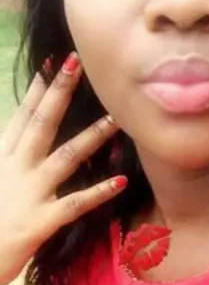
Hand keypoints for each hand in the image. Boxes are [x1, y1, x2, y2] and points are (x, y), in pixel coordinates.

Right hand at [0, 52, 126, 284]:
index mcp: (0, 158)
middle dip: (59, 92)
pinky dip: (99, 192)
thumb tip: (18, 136)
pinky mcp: (41, 220)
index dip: (37, 90)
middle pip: (41, 123)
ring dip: (93, 136)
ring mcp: (29, 192)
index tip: (53, 65)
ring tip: (116, 118)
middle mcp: (15, 168)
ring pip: (66, 156)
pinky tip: (121, 180)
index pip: (22, 117)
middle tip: (77, 64)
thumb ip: (7, 154)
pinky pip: (75, 204)